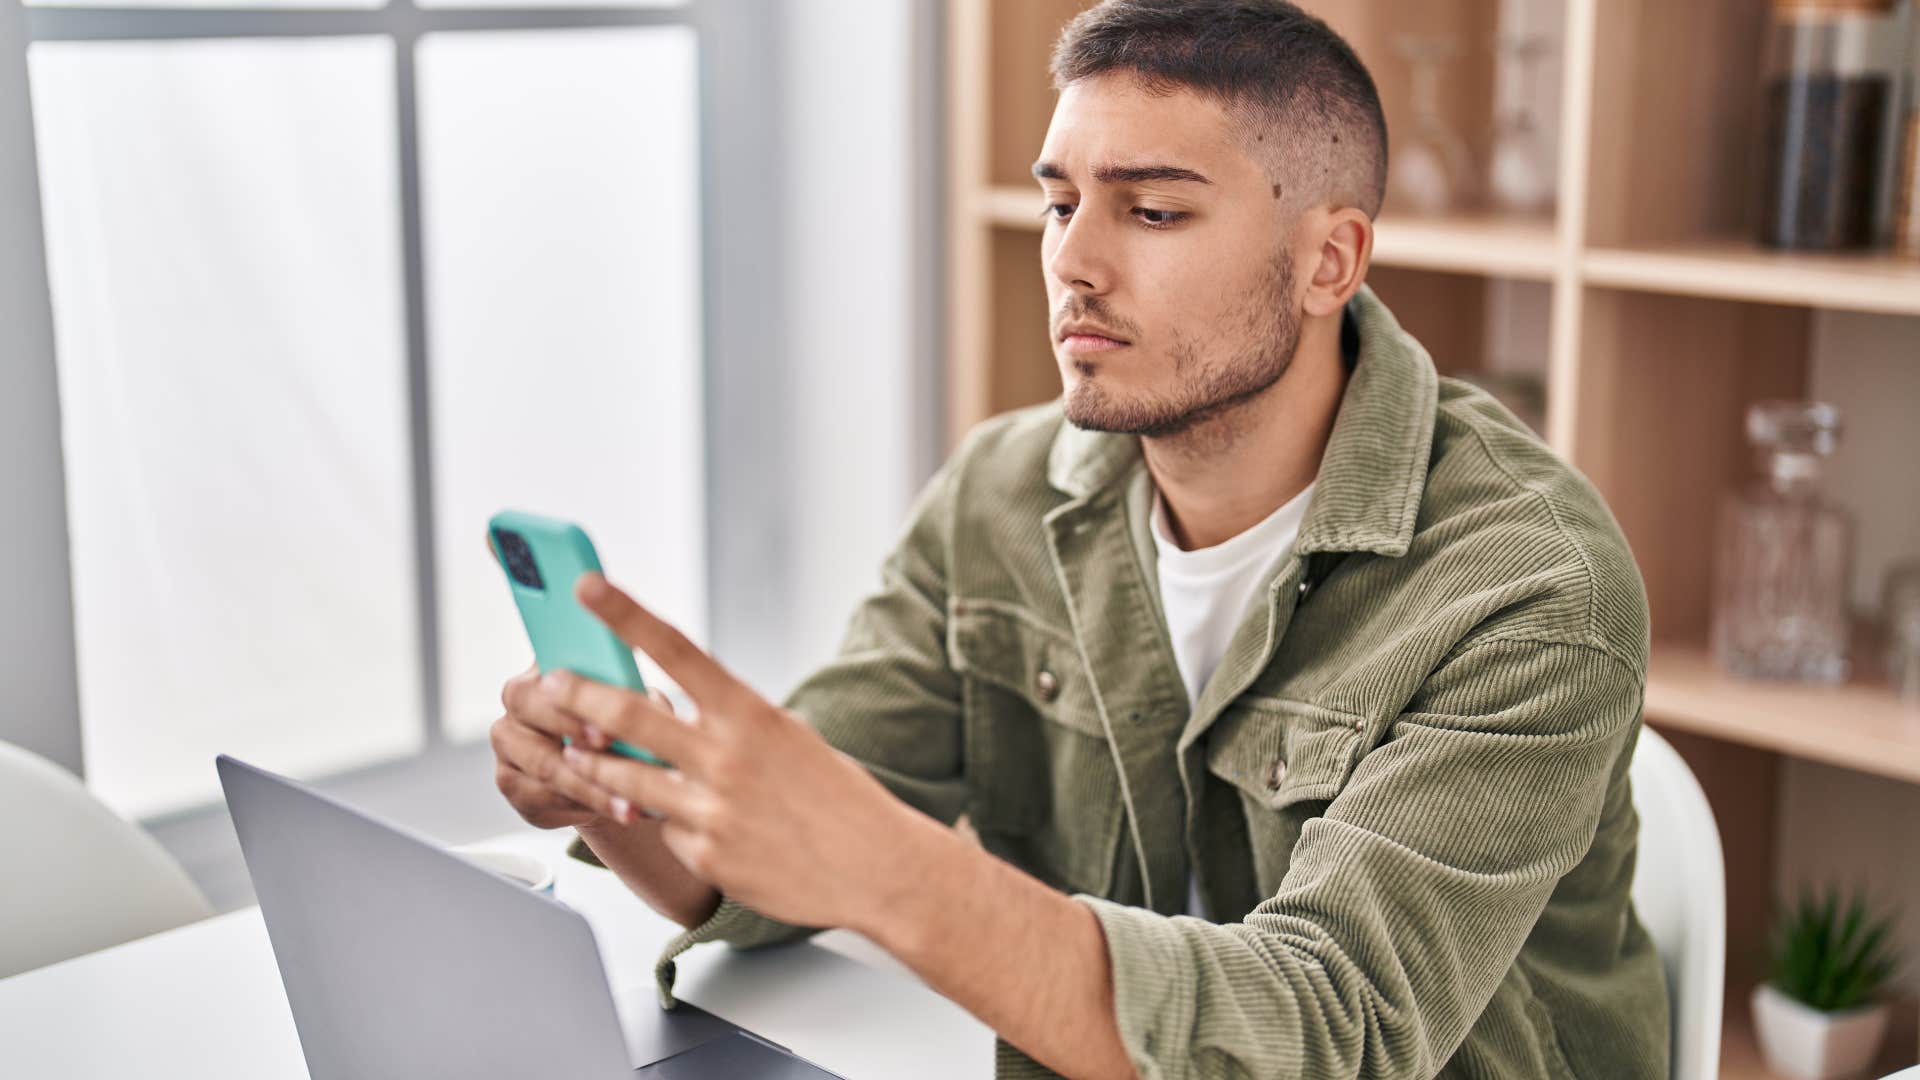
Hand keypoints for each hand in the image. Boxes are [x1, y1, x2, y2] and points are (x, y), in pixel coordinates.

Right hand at [490, 662, 674, 829]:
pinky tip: (613, 814)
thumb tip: (651, 710)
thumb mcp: (641, 707)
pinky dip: (582, 808)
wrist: (607, 767)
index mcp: (545, 671)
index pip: (550, 681)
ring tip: (632, 807)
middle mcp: (516, 704)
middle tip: (623, 773)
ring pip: (545, 769)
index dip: (576, 705)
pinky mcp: (510, 783)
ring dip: (591, 791)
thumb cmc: (623, 725)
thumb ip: (640, 701)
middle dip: (580, 750)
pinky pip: (542, 799)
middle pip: (534, 721)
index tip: (607, 731)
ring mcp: (507, 746)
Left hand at [529, 572, 937, 934]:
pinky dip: (670, 823)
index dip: (624, 614)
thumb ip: (734, 723)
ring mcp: (711, 808)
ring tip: (578, 752)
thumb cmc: (840, 799)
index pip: (676, 649)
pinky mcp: (706, 855)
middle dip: (577, 695)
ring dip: (593, 762)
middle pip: (626, 715)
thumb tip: (685, 710)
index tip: (587, 586)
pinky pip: (665, 829)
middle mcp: (725, 756)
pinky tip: (702, 826)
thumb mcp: (791, 739)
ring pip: (624, 777)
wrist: (878, 868)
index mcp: (750, 713)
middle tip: (549, 682)